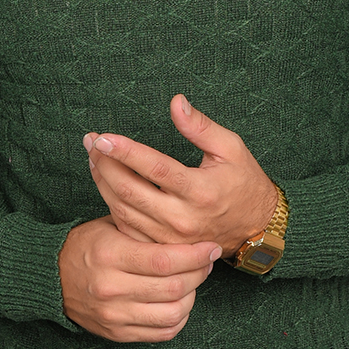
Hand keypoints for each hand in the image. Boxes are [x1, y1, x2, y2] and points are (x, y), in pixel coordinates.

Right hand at [58, 215, 220, 341]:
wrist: (50, 276)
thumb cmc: (88, 245)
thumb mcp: (112, 225)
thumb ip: (146, 228)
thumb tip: (189, 229)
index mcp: (110, 255)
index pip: (164, 260)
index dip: (195, 255)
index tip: (210, 247)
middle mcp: (112, 288)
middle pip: (173, 287)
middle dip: (199, 273)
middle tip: (206, 261)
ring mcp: (114, 315)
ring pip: (172, 313)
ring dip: (192, 296)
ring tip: (192, 281)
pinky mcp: (117, 333)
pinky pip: (162, 333)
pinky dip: (179, 318)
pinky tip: (179, 301)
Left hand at [83, 95, 279, 256]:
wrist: (256, 228)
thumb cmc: (244, 182)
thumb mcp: (231, 148)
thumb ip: (200, 126)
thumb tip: (175, 101)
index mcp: (200, 190)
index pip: (155, 168)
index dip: (126, 151)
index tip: (103, 137)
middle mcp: (183, 218)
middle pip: (131, 191)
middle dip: (105, 164)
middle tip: (92, 142)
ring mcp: (171, 237)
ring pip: (124, 211)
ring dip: (103, 183)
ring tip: (93, 158)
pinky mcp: (164, 247)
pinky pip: (128, 229)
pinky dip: (111, 206)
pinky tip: (105, 184)